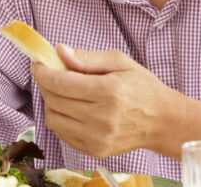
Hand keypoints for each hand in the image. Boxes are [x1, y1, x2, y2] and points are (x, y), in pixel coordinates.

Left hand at [31, 44, 183, 157]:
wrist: (162, 121)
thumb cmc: (142, 87)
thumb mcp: (120, 62)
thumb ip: (87, 57)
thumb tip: (60, 51)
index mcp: (109, 91)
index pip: (61, 83)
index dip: (43, 73)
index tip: (38, 65)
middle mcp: (103, 117)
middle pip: (55, 100)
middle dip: (45, 85)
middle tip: (49, 75)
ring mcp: (98, 138)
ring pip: (53, 119)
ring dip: (50, 103)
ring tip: (60, 93)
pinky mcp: (95, 150)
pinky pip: (62, 134)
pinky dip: (60, 119)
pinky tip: (70, 109)